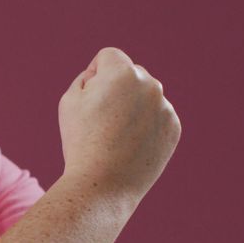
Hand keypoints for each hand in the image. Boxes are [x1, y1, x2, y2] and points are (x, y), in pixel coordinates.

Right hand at [57, 46, 181, 197]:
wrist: (103, 185)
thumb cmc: (80, 143)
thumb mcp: (70, 102)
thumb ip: (86, 79)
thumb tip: (103, 75)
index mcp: (122, 73)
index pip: (108, 56)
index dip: (94, 75)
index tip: (88, 100)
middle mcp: (150, 85)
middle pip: (130, 75)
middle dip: (116, 90)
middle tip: (101, 122)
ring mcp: (165, 107)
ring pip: (145, 97)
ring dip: (132, 108)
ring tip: (115, 137)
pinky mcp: (174, 128)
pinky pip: (157, 117)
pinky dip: (145, 127)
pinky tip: (130, 146)